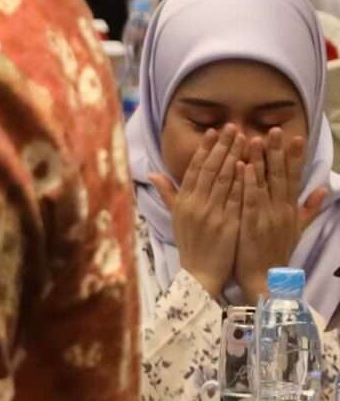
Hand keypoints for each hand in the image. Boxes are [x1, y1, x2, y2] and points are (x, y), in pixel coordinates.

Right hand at [152, 126, 240, 296]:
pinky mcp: (227, 223)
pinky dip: (242, 179)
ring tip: (244, 138)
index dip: (204, 148)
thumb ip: (168, 193)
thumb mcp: (176, 218)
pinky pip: (236, 196)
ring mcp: (212, 213)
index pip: (194, 169)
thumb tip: (152, 174)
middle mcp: (196, 205)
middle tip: (232, 127)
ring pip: (224, 179)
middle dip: (222, 146)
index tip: (213, 131)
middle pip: (210, 169)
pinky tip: (249, 164)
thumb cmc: (191, 246)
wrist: (200, 274)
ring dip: (235, 156)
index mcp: (183, 202)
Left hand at [237, 131, 328, 302]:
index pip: (293, 177)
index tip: (295, 136)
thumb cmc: (275, 251)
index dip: (294, 157)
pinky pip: (251, 199)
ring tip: (256, 138)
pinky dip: (248, 182)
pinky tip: (243, 166)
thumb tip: (324, 189)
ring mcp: (267, 216)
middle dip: (278, 151)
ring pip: (265, 183)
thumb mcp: (296, 229)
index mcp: (290, 209)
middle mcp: (281, 209)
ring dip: (261, 160)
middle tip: (275, 129)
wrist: (265, 278)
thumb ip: (309, 208)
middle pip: (281, 175)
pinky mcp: (253, 224)